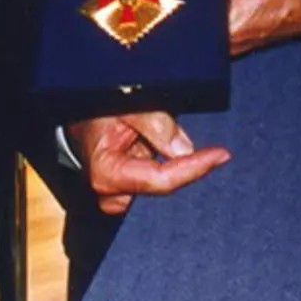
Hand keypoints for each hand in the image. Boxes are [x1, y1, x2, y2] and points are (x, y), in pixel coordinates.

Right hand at [68, 111, 230, 214]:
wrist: (79, 118)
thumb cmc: (96, 110)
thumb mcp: (124, 104)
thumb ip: (153, 122)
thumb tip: (184, 149)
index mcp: (107, 174)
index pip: (161, 180)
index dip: (194, 167)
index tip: (221, 155)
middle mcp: (113, 193)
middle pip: (165, 184)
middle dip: (186, 165)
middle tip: (205, 146)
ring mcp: (121, 196)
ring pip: (165, 183)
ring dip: (177, 163)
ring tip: (173, 139)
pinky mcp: (130, 192)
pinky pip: (161, 181)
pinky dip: (172, 165)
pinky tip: (173, 146)